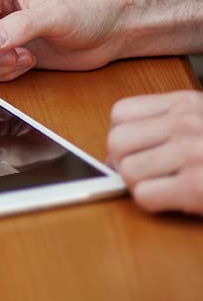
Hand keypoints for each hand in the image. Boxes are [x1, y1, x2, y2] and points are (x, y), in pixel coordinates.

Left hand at [108, 90, 202, 214]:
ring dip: (139, 185)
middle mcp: (187, 123)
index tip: (135, 152)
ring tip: (167, 185)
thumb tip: (113, 154)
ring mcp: (192, 153)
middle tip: (149, 174)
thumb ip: (164, 125)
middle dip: (125, 163)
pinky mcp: (197, 186)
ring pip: (126, 170)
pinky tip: (177, 199)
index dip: (121, 138)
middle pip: (116, 142)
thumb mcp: (201, 122)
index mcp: (187, 103)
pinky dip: (154, 202)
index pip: (120, 113)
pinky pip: (144, 195)